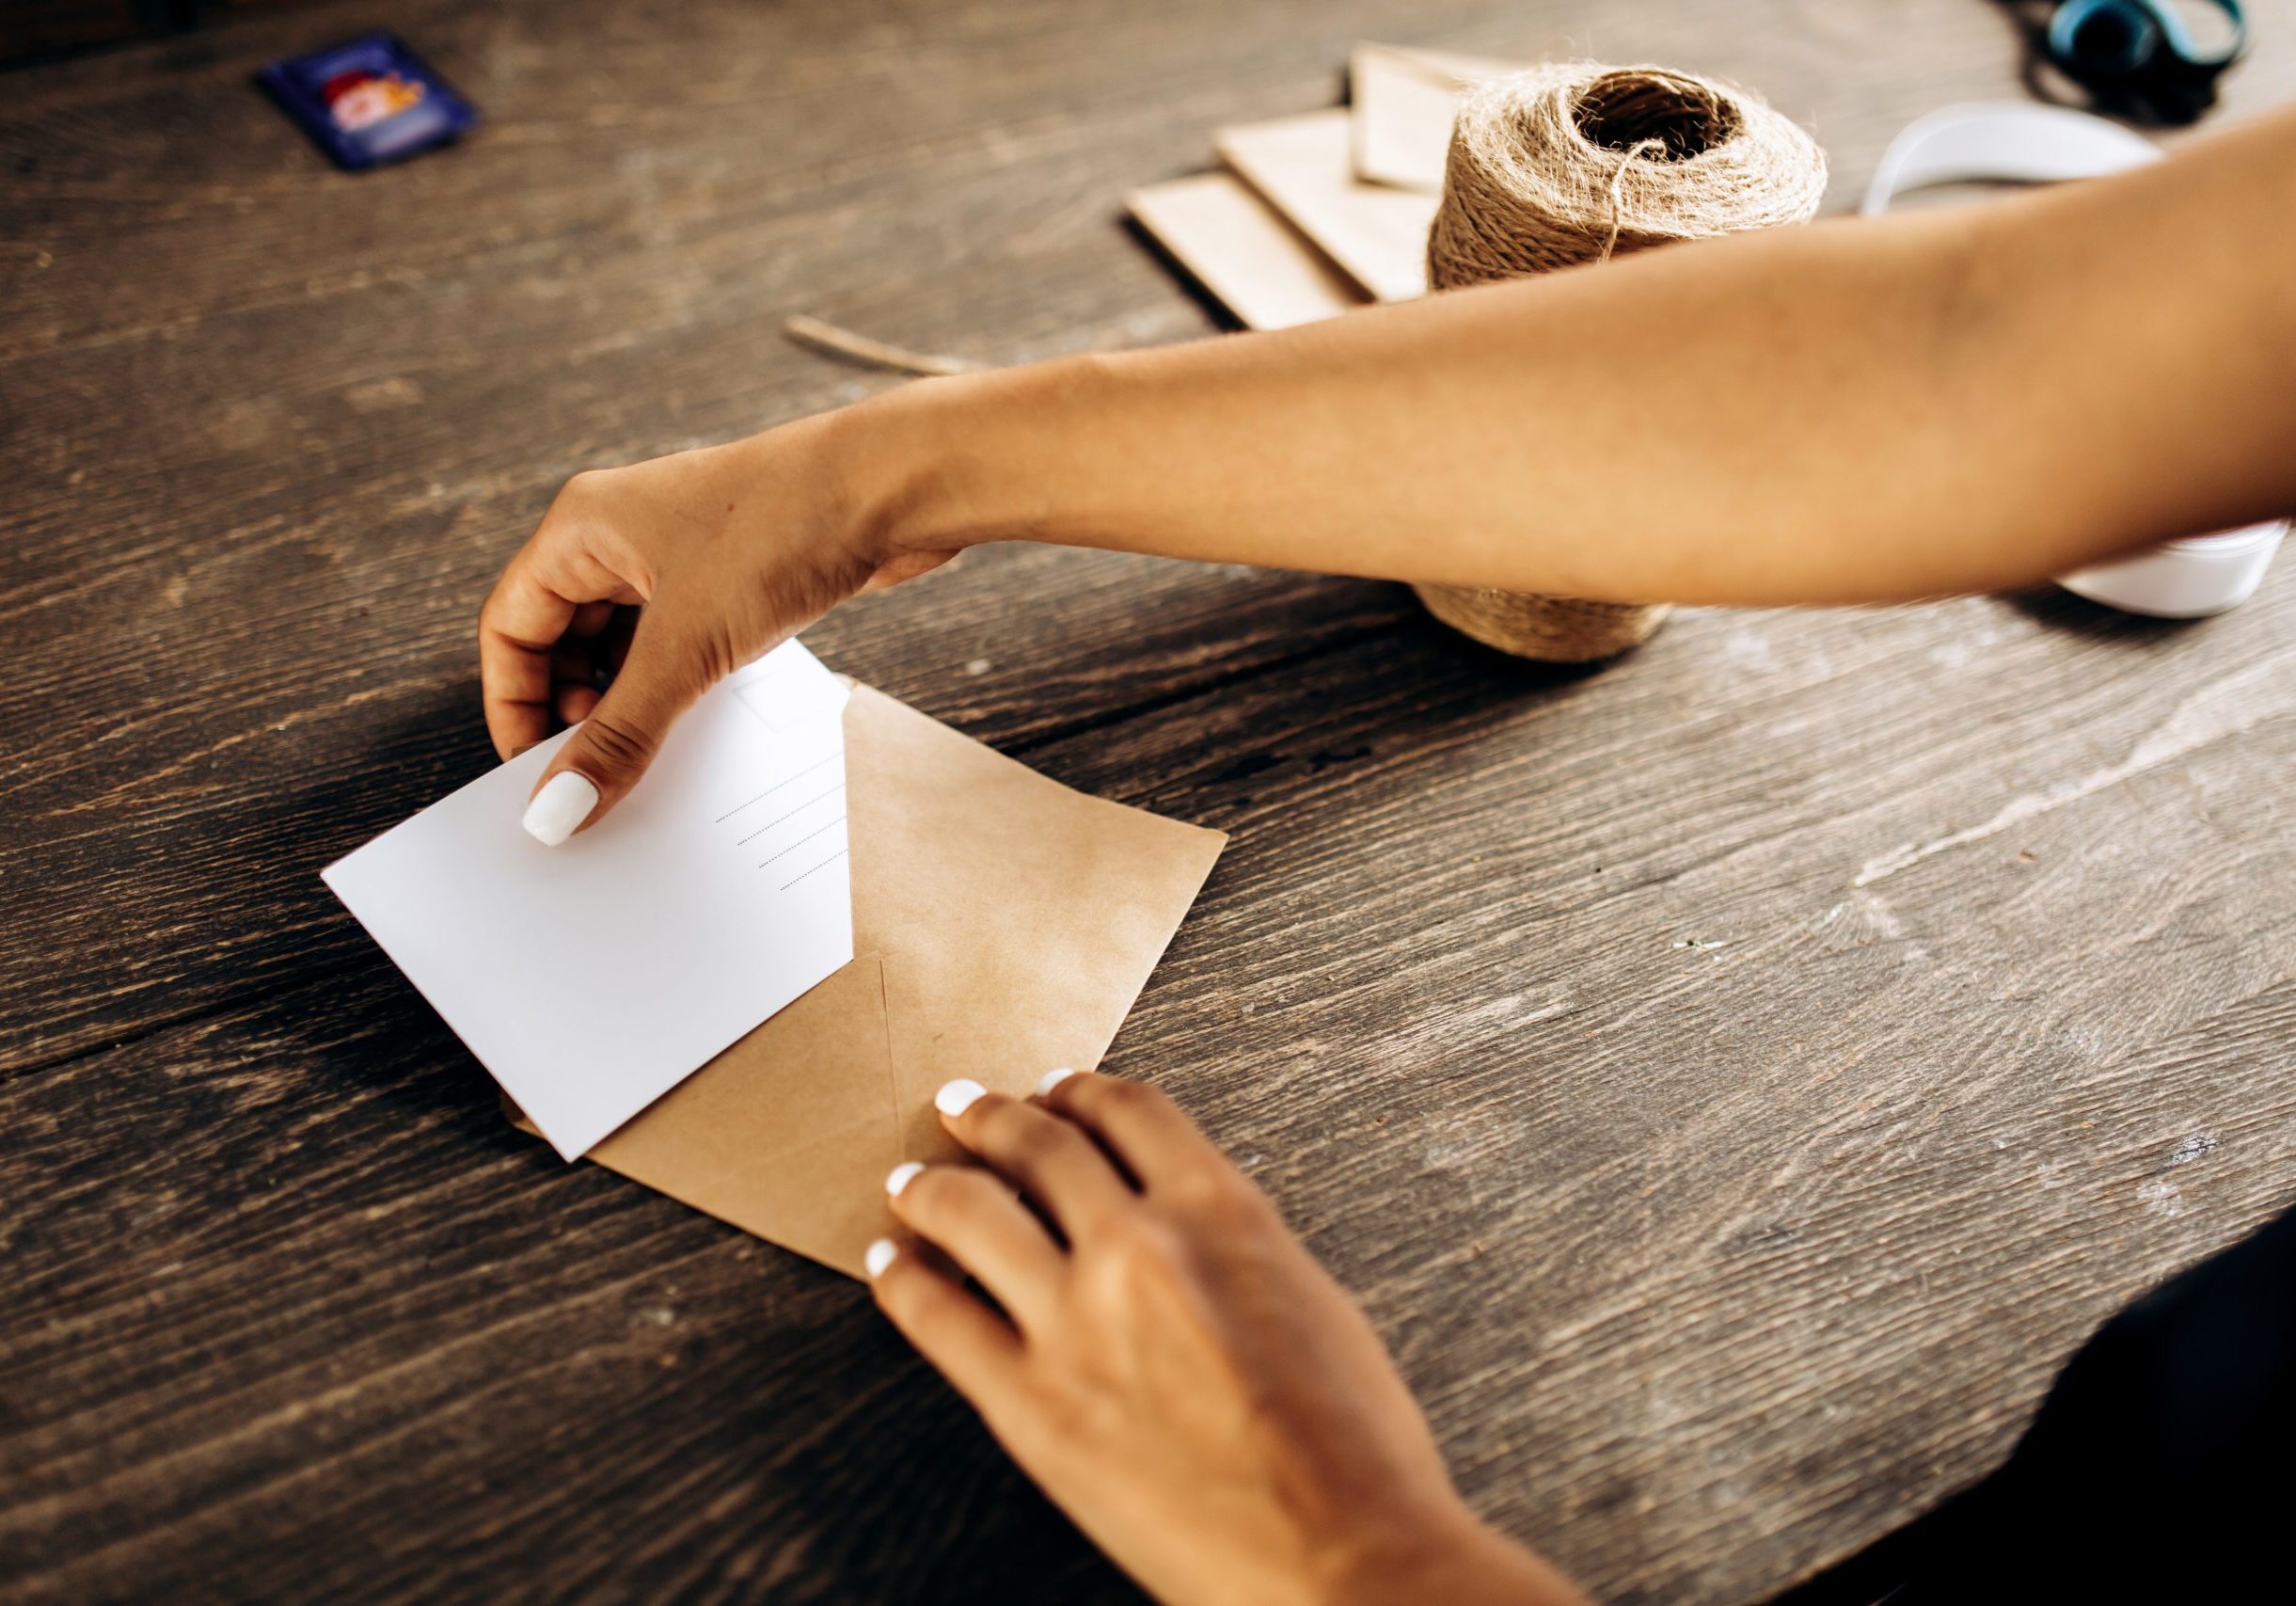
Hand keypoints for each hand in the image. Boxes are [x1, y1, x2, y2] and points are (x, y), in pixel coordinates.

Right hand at [477, 411, 953, 840]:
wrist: (896, 488)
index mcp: (582, 528)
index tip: (536, 774)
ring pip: (627, 646)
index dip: (514, 704)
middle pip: (563, 639)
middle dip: (574, 711)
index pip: (510, 626)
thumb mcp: (686, 648)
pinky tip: (698, 732)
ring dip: (630, 705)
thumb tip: (557, 809)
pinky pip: (683, 644)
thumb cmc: (782, 530)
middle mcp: (622, 534)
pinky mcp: (734, 577)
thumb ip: (619, 733)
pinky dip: (679, 689)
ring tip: (649, 762)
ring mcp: (680, 554)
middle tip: (595, 777)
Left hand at [869, 1072, 1584, 1605]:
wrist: (1338, 1552)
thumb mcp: (1311, 1300)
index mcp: (1220, 1210)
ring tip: (911, 1178)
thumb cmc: (1352, 1446)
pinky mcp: (1029, 1403)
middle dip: (994, 1117)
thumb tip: (1186, 1233)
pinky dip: (904, 1279)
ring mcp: (1074, 1321)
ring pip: (970, 1214)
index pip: (1129, 1112)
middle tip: (964, 1106)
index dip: (1080, 1091)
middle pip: (1039, 1145)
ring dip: (933, 1184)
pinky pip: (938, 1318)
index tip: (1055, 1089)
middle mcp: (1137, 1245)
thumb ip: (1233, 1249)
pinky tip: (891, 1264)